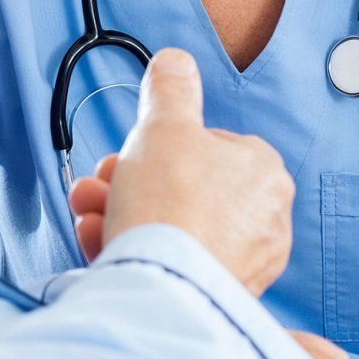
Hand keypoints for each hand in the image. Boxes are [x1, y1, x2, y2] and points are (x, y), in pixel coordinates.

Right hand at [66, 48, 293, 296]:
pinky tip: (104, 243)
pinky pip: (174, 263)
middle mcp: (266, 219)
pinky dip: (139, 250)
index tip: (131, 151)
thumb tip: (176, 62)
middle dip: (131, 182)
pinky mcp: (219, 296)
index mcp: (264, 172)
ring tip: (92, 215)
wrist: (163, 287)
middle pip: (186, 187)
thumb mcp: (163, 126)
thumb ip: (170, 89)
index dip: (161, 144)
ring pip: (175, 226)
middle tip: (101, 183)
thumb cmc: (171, 203)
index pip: (211, 144)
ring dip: (124, 213)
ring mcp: (246, 263)